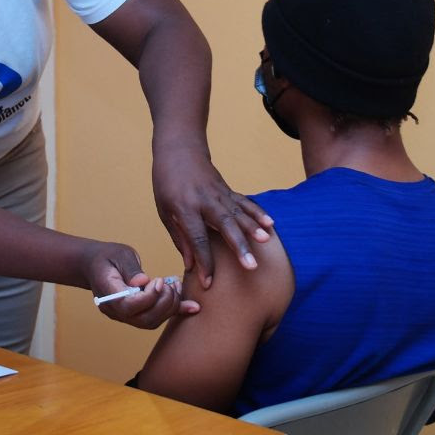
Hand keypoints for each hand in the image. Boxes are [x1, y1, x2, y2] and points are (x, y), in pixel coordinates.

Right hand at [83, 242, 198, 328]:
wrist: (96, 265)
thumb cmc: (107, 257)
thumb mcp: (118, 255)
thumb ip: (131, 269)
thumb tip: (143, 282)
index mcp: (108, 296)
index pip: (129, 307)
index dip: (149, 297)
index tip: (158, 281)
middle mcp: (116, 311)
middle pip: (144, 320)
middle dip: (164, 303)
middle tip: (169, 283)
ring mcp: (126, 316)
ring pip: (153, 322)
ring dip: (171, 306)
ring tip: (175, 285)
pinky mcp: (137, 314)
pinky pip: (157, 317)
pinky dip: (175, 311)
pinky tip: (192, 306)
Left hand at [152, 145, 272, 287]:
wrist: (178, 151)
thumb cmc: (166, 184)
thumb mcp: (165, 212)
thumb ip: (180, 238)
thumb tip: (190, 265)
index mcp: (184, 208)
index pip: (197, 238)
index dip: (204, 262)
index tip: (208, 283)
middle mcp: (204, 200)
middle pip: (224, 225)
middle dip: (238, 246)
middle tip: (251, 266)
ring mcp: (218, 193)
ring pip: (238, 213)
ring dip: (253, 228)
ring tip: (265, 242)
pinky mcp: (227, 190)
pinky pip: (244, 202)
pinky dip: (257, 213)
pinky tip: (270, 224)